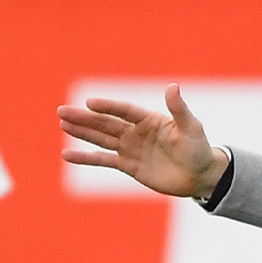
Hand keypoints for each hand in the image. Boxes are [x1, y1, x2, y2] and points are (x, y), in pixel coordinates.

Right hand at [59, 84, 228, 199]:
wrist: (199, 176)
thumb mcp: (191, 128)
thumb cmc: (199, 149)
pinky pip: (103, 160)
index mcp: (149, 119)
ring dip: (81, 132)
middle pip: (106, 123)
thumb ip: (179, 109)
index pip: (124, 110)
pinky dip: (85, 158)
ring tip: (62, 124)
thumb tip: (173, 86)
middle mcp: (136, 132)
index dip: (107, 106)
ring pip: (101, 139)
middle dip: (84, 118)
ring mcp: (130, 148)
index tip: (89, 103)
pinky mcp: (128, 166)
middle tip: (61, 111)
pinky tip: (67, 155)